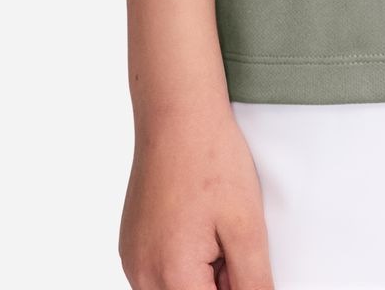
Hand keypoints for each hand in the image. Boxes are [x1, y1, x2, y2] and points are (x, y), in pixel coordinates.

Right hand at [119, 100, 274, 289]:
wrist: (177, 113)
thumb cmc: (211, 159)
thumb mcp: (246, 226)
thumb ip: (253, 282)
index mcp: (171, 276)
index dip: (237, 287)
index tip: (241, 259)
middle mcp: (142, 276)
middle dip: (218, 284)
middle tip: (232, 245)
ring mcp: (132, 261)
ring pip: (174, 289)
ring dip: (201, 278)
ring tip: (217, 232)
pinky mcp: (131, 247)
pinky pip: (159, 274)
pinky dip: (183, 264)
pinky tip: (198, 226)